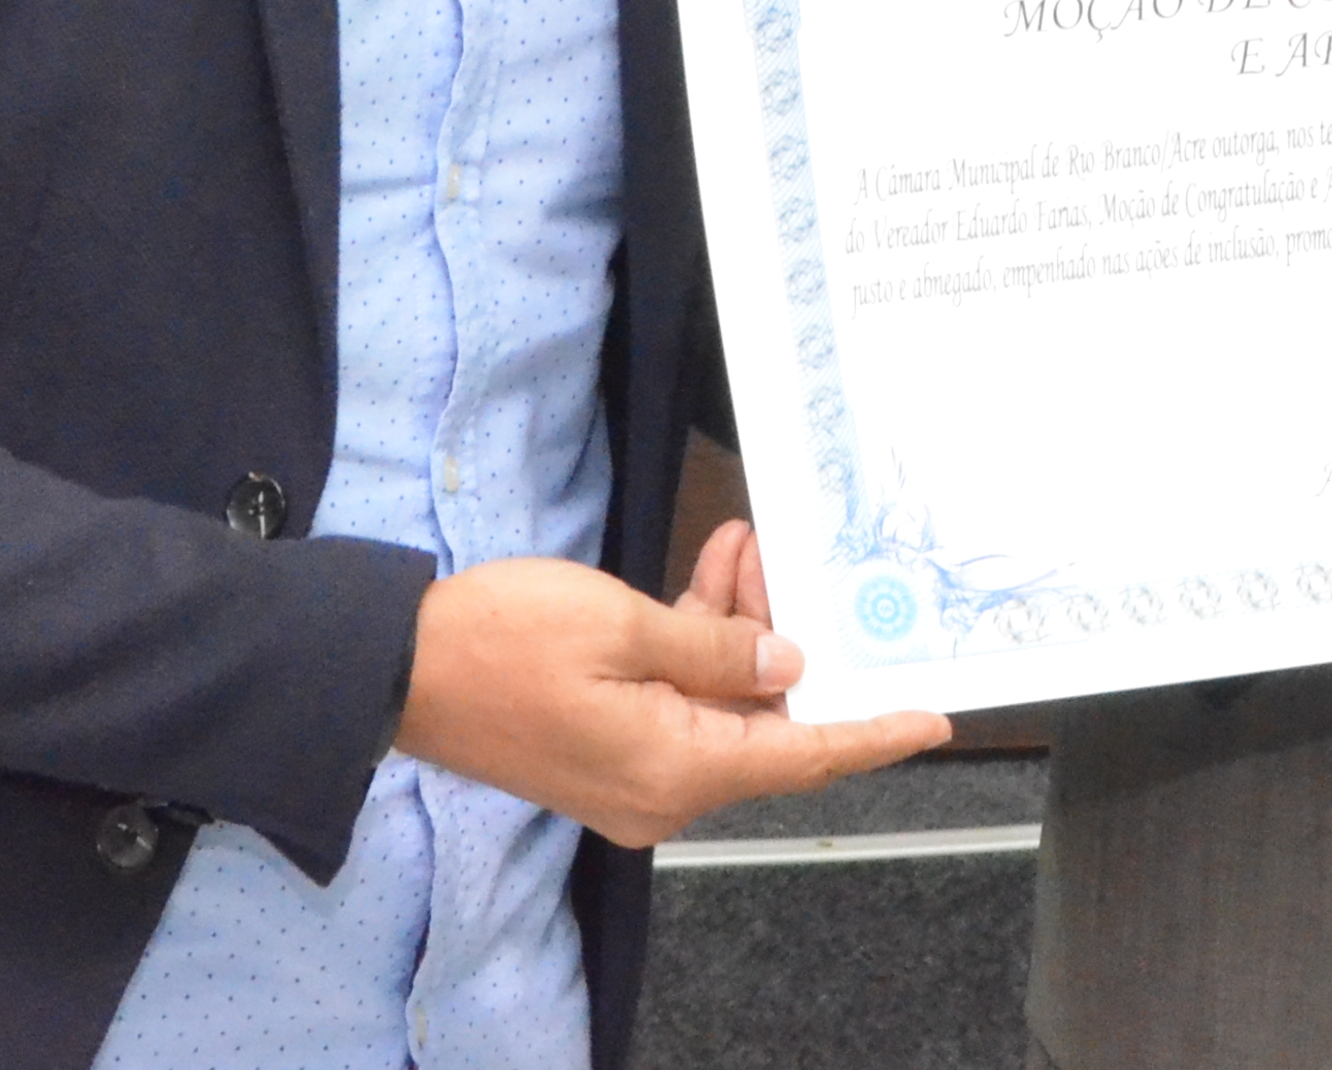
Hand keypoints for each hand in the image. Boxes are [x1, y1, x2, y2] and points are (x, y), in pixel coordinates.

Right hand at [394, 551, 949, 846]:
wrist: (396, 666)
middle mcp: (664, 789)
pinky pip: (677, 698)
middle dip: (788, 635)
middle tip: (795, 559)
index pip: (805, 755)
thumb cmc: (501, 641)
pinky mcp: (606, 745)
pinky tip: (710, 569)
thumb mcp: (623, 626)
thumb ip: (718, 648)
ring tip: (743, 543)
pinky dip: (696, 640)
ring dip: (739, 625)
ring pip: (722, 699)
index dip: (873, 732)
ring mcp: (632, 771)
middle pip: (764, 718)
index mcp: (677, 771)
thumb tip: (786, 661)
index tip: (935, 718)